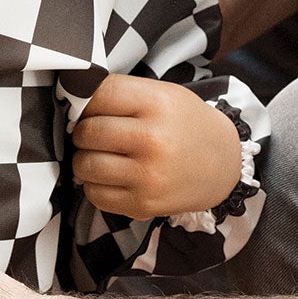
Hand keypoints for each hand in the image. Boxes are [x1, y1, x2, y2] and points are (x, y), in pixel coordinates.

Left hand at [71, 75, 241, 219]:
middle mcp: (153, 140)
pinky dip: (94, 185)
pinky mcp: (143, 204)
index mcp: (157, 104)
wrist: (223, 166)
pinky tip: (110, 176)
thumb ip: (123, 94)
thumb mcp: (164, 94)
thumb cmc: (186, 126)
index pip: (98, 95)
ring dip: (84, 160)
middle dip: (83, 132)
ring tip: (100, 155)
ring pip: (85, 165)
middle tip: (95, 133)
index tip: (89, 107)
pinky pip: (95, 194)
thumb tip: (73, 100)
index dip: (85, 101)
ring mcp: (148, 176)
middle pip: (87, 132)